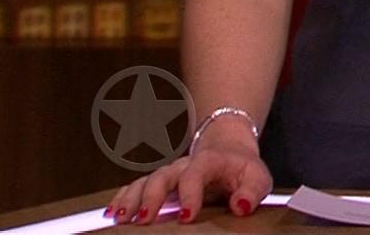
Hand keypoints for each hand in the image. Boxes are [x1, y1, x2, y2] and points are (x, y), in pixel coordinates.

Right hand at [104, 124, 271, 224]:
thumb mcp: (258, 178)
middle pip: (162, 176)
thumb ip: (252, 191)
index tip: (186, 217)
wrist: (229, 150)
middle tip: (143, 220)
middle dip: (151, 198)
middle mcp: (183, 165)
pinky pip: (136, 187)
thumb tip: (241, 206)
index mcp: (208, 162)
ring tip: (120, 218)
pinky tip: (112, 212)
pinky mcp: (159, 182)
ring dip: (131, 199)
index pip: (195, 174)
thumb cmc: (243, 169)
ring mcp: (169, 173)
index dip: (190, 195)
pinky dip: (122, 198)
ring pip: (145, 181)